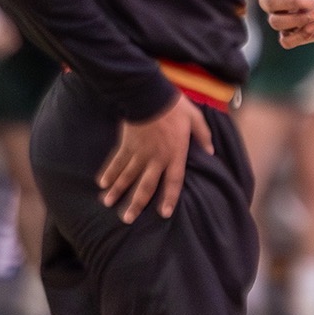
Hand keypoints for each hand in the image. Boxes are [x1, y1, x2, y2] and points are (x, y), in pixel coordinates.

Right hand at [98, 94, 212, 222]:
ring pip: (127, 177)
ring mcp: (139, 153)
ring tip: (108, 204)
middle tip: (127, 219)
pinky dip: (109, 172)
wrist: (149, 95)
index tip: (164, 214)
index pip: (174, 181)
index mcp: (175, 153)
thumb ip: (203, 136)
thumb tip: (212, 152)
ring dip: (117, 191)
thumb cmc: (174, 106)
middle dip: (136, 203)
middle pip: (146, 186)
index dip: (169, 198)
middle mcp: (156, 158)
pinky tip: (102, 183)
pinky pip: (116, 162)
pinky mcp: (126, 145)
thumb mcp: (195, 118)